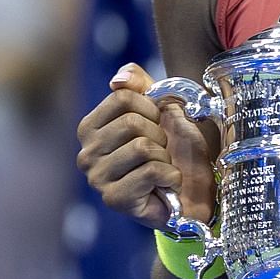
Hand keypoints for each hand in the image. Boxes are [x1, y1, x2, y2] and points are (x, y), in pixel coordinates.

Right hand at [74, 63, 215, 228]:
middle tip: (161, 151)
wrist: (193, 192)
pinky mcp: (114, 199)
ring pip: (142, 147)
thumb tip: (118, 79)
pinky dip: (170, 176)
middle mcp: (86, 153)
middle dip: (160, 135)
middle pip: (131, 122)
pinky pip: (152, 171)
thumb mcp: (162, 107)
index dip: (151, 108)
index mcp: (90, 127)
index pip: (122, 97)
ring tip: (162, 168)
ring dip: (165, 157)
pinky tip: (166, 185)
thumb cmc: (175, 149)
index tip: (157, 125)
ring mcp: (97, 178)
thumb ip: (140, 84)